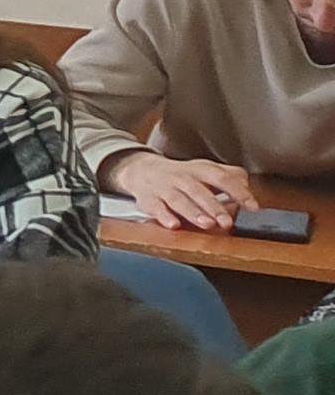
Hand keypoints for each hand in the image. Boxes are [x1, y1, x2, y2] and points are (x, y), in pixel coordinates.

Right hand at [112, 152, 251, 230]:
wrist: (142, 170)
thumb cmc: (182, 175)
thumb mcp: (207, 170)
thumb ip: (231, 177)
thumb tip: (248, 190)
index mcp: (201, 169)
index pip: (223, 178)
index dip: (239, 192)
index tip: (253, 207)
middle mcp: (182, 177)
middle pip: (199, 191)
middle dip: (214, 207)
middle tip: (227, 222)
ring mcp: (164, 188)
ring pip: (179, 200)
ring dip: (193, 213)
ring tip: (207, 225)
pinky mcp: (149, 199)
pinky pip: (156, 208)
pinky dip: (164, 216)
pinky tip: (174, 225)